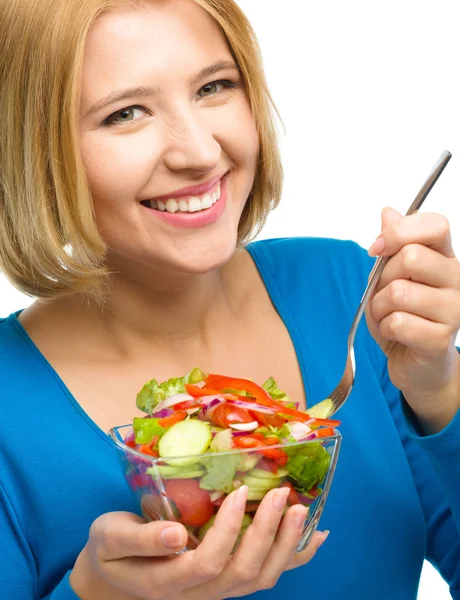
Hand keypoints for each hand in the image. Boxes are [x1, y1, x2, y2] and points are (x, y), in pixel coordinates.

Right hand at [69, 486, 327, 599]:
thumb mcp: (110, 538)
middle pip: (244, 574)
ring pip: (260, 580)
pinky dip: (293, 557)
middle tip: (282, 493)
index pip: (208, 562)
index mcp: (168, 581)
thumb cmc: (110, 551)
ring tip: (301, 509)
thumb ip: (140, 539)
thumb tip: (177, 533)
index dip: (228, 529)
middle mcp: (198, 594)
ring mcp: (215, 591)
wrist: (113, 577)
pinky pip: (264, 576)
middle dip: (267, 532)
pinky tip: (314, 537)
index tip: (238, 491)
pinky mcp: (225, 582)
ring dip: (286, 546)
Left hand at [366, 207, 459, 432]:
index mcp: (444, 258)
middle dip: (383, 278)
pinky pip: (397, 322)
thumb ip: (391, 246)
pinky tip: (396, 334)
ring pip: (398, 292)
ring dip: (379, 307)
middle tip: (386, 296)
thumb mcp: (391, 276)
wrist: (416, 363)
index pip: (434, 225)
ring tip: (389, 317)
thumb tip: (388, 212)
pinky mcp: (441, 339)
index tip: (376, 249)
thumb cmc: (404, 316)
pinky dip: (385, 328)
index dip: (399, 232)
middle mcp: (457, 280)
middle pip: (410, 257)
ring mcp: (453, 310)